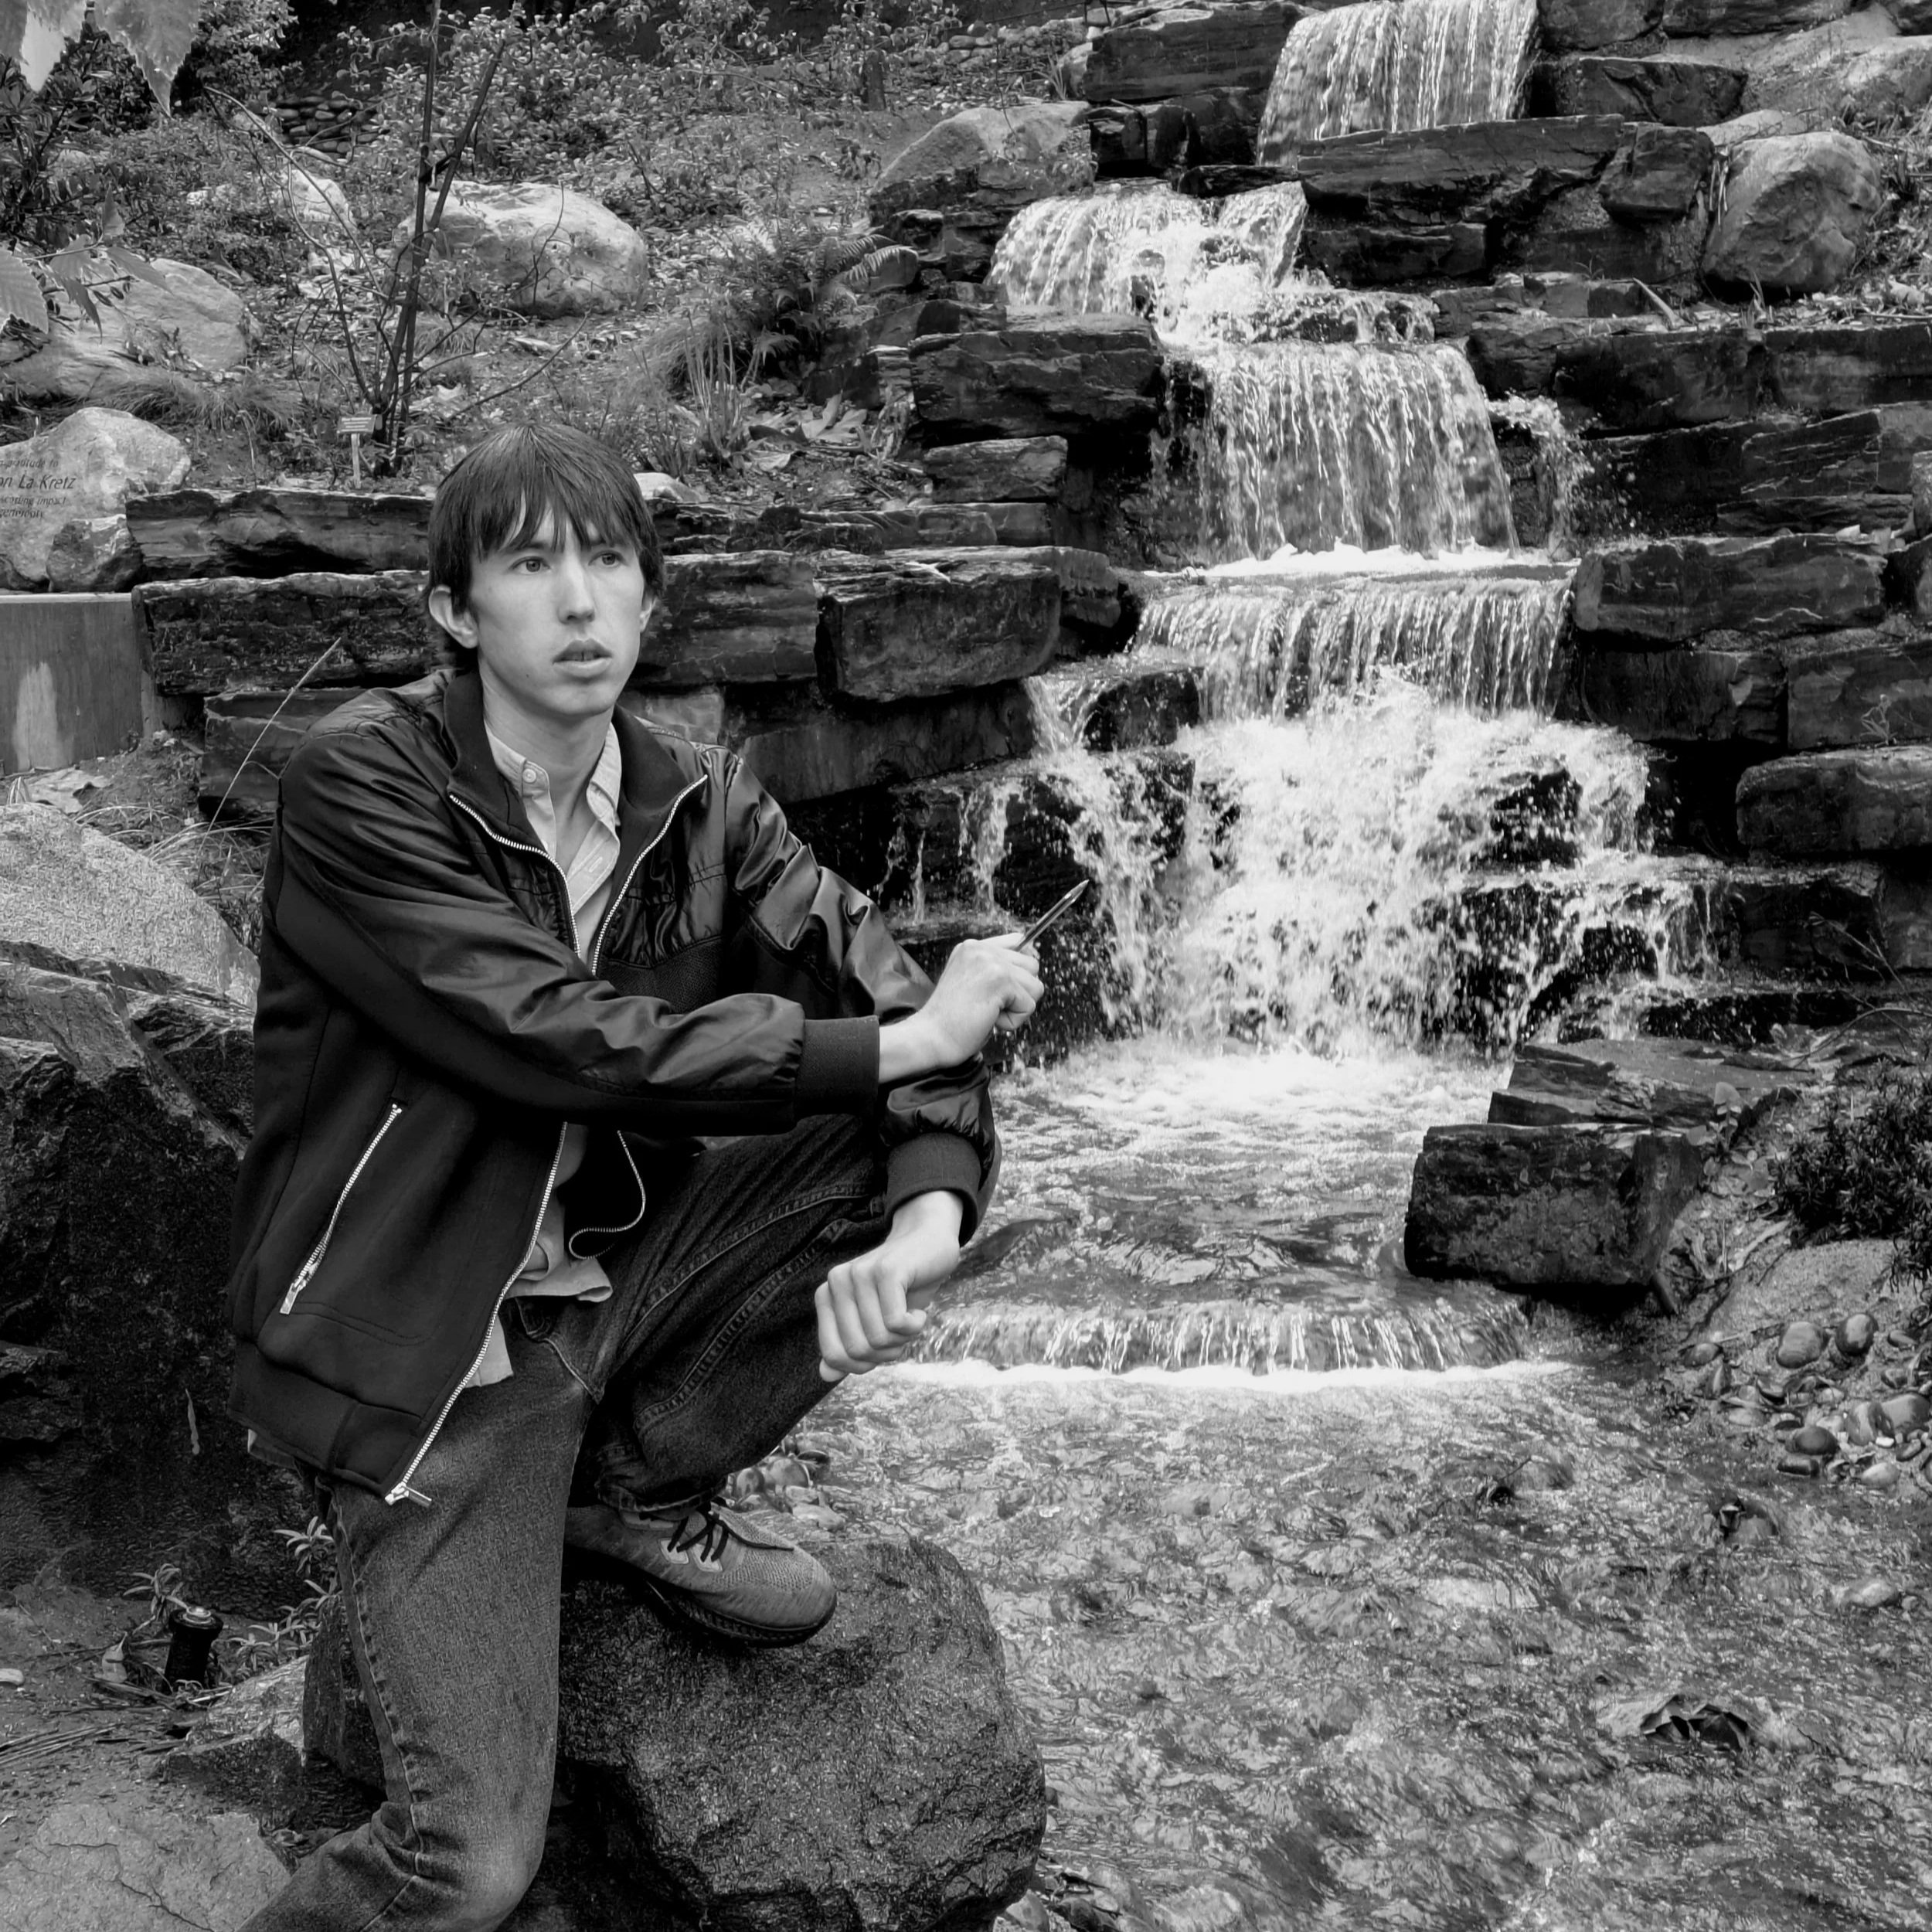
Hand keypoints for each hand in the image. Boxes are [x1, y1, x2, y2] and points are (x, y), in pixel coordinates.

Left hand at [815, 1191, 963, 1382]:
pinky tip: (919, 1310)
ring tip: (910, 1316)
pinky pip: (897, 1322)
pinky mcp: (886, 1270)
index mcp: (827, 1296)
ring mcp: (859, 1273)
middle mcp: (836, 1282)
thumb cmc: (902, 1287)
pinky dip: (915, 1325)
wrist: (929, 1243)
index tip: (882, 1348)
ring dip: (904, 1338)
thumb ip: (849, 1346)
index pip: (833, 1355)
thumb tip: (825, 1375)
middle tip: (901, 1331)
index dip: (862, 1365)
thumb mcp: (874, 1320)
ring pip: (879, 1338)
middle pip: (858, 1350)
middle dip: (887, 1352)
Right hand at [879, 934, 1041, 1081]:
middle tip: (988, 1006)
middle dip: (1019, 993)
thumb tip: (1032, 959)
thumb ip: (995, 968)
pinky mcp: (1000, 980)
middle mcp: (981, 949)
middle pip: (1032, 966)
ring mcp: (991, 962)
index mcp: (972, 947)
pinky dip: (1013, 1021)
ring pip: (1035, 986)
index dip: (1019, 969)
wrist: (930, 1037)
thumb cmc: (949, 1020)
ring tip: (987, 1012)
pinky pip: (1029, 1005)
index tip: (1002, 989)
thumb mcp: (970, 982)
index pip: (1018, 942)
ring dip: (1016, 1008)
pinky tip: (987, 1020)